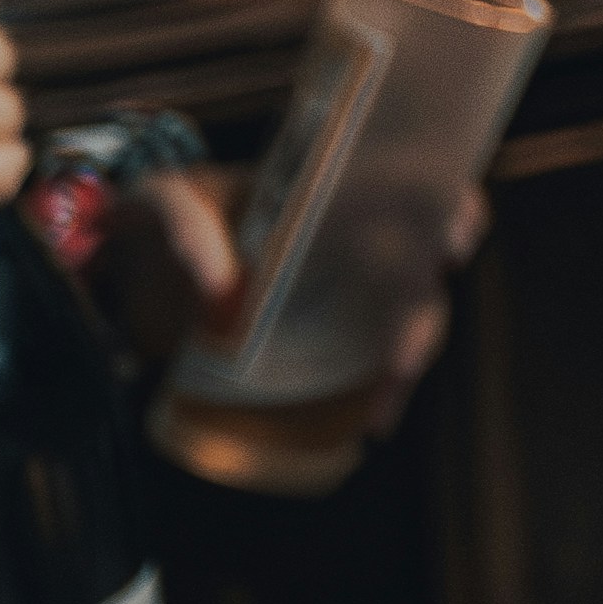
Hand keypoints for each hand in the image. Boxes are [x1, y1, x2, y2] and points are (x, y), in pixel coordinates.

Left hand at [100, 172, 486, 440]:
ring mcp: (349, 284)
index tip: (457, 232)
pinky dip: (386, 387)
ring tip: (390, 387)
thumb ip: (188, 228)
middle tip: (415, 330)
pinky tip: (376, 420)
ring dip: (413, 348)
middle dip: (433, 288)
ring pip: (412, 312)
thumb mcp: (168, 203)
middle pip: (425, 257)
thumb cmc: (171, 211)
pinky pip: (378, 355)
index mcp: (336, 187)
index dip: (452, 205)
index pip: (417, 183)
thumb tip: (222, 292)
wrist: (145, 253)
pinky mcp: (331, 329)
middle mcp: (358, 234)